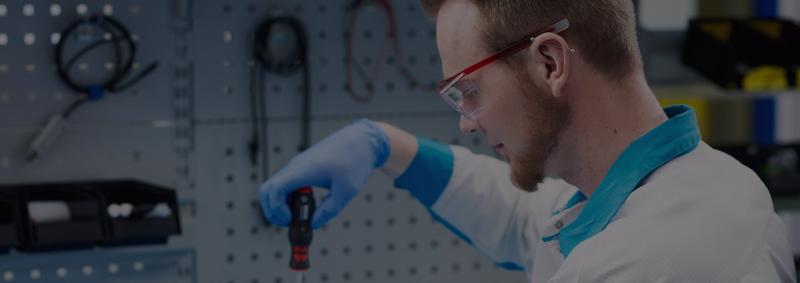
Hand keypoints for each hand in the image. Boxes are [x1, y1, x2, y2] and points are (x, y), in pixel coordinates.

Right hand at [258, 119, 390, 228]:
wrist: (362, 141)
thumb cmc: (355, 161)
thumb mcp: (345, 192)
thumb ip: (328, 211)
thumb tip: (314, 224)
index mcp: (304, 170)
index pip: (275, 189)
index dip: (277, 209)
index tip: (290, 220)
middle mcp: (295, 166)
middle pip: (268, 190)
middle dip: (273, 210)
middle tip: (289, 222)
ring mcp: (297, 166)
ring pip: (275, 187)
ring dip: (280, 204)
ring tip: (298, 215)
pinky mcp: (302, 167)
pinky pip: (286, 183)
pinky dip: (288, 197)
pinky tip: (305, 205)